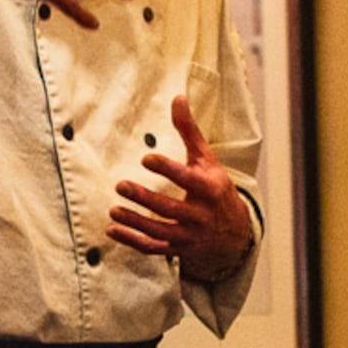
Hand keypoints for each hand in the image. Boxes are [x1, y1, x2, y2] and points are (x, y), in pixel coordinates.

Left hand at [108, 96, 254, 281]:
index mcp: (210, 188)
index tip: (146, 158)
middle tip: (121, 185)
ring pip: (160, 232)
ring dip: (135, 221)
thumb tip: (177, 97)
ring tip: (114, 209)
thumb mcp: (207, 160)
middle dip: (145, 198)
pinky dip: (132, 241)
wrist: (235, 233)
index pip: (188, 179)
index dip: (167, 169)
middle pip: (171, 209)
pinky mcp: (179, 249)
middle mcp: (201, 215)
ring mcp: (190, 235)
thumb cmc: (215, 188)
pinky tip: (112, 229)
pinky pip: (153, 248)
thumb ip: (190, 131)